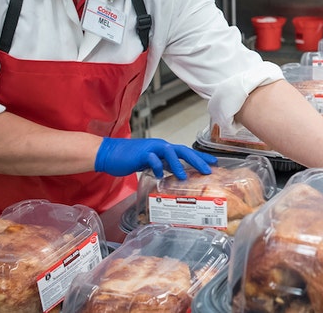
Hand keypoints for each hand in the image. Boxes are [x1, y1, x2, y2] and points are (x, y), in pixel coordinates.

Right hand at [94, 138, 217, 178]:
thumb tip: (174, 174)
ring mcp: (150, 148)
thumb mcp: (150, 163)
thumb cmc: (129, 159)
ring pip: (169, 152)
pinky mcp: (141, 154)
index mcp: (163, 149)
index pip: (185, 151)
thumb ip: (162, 165)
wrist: (109, 154)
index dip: (200, 157)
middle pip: (182, 150)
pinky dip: (158, 167)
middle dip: (197, 159)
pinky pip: (152, 159)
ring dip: (178, 164)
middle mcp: (160, 146)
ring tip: (185, 176)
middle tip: (208, 169)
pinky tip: (160, 176)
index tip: (213, 163)